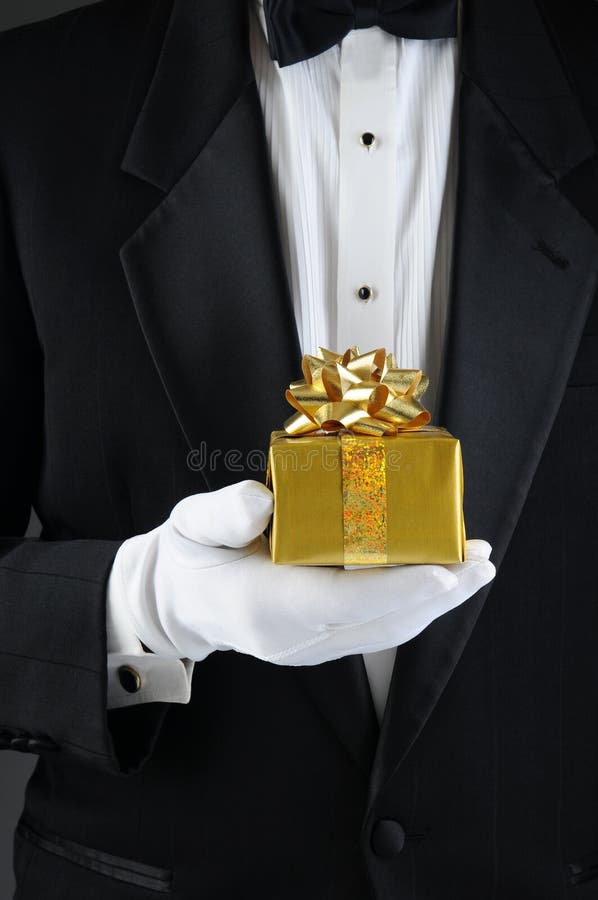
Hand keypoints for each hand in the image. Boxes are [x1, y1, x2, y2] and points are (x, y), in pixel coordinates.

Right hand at [110, 480, 495, 664]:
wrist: (177, 606)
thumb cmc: (187, 557)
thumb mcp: (190, 524)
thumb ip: (222, 513)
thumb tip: (262, 502)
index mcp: (263, 606)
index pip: (339, 602)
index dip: (396, 587)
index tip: (445, 570)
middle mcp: (294, 638)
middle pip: (379, 621)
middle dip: (437, 592)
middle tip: (481, 559)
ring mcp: (311, 648)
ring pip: (386, 630)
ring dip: (436, 601)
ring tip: (476, 569)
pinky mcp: (321, 644)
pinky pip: (377, 629)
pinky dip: (414, 605)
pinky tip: (440, 583)